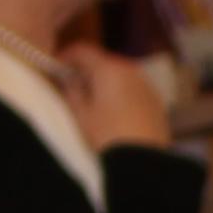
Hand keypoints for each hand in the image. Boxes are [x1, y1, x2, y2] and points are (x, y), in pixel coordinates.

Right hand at [57, 42, 173, 151]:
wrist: (142, 162)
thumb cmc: (107, 136)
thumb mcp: (81, 114)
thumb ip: (71, 91)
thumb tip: (67, 80)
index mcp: (109, 69)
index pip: (83, 51)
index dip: (66, 57)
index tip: (56, 68)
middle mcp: (130, 70)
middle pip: (103, 61)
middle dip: (86, 70)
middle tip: (72, 85)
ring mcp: (146, 85)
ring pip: (120, 75)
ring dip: (105, 82)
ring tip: (93, 100)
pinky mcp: (156, 101)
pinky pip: (134, 89)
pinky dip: (121, 93)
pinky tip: (114, 111)